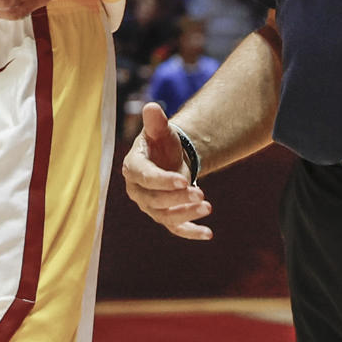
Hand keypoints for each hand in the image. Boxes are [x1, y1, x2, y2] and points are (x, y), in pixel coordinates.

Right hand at [123, 102, 212, 240]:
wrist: (169, 159)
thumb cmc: (162, 143)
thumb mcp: (160, 130)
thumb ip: (155, 122)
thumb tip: (151, 107)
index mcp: (133, 168)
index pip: (145, 177)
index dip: (162, 181)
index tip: (183, 180)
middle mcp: (138, 191)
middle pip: (155, 200)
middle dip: (177, 199)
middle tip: (201, 193)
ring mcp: (151, 207)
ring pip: (166, 216)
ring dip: (186, 214)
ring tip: (208, 206)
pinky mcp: (165, 217)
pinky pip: (176, 229)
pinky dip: (191, 232)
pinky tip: (208, 233)